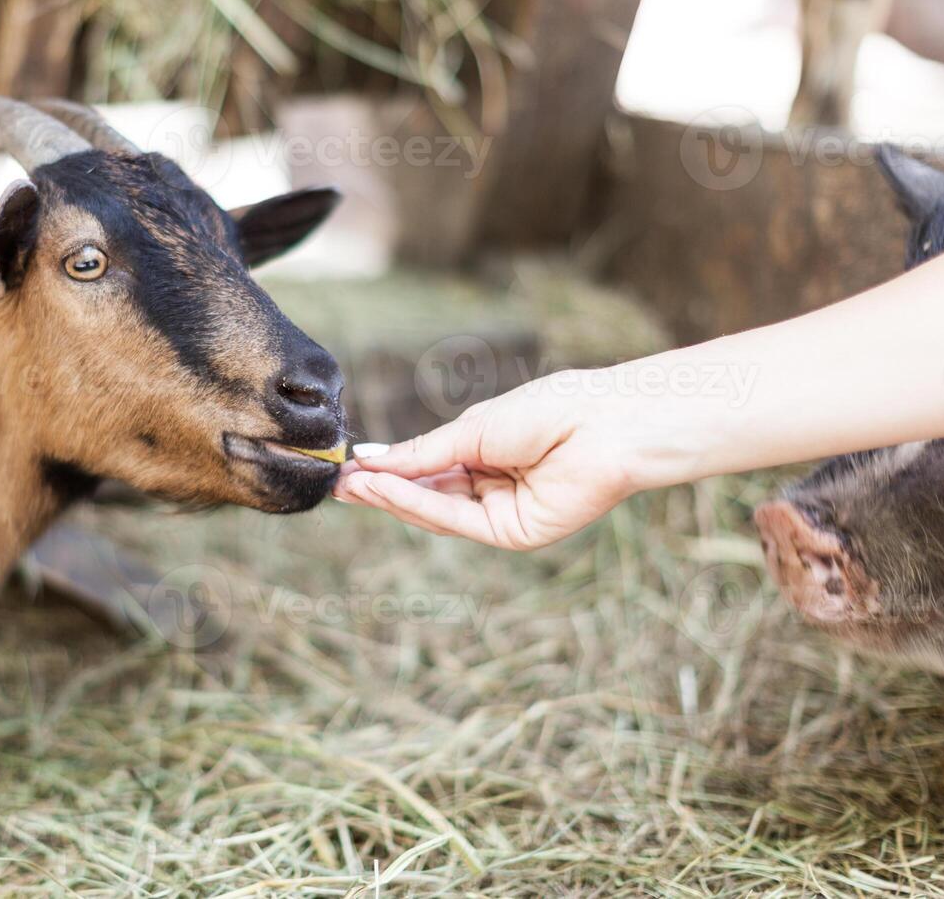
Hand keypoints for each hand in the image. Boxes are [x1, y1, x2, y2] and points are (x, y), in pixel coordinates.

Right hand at [332, 371, 648, 549]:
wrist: (604, 422)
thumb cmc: (550, 410)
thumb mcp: (472, 428)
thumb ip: (422, 453)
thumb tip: (372, 459)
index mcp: (486, 456)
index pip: (428, 471)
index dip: (388, 472)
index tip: (348, 469)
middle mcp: (492, 489)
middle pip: (427, 497)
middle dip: (382, 491)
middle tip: (339, 484)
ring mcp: (502, 514)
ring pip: (437, 513)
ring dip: (393, 499)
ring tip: (354, 485)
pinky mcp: (514, 534)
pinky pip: (457, 522)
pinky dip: (419, 506)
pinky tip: (388, 489)